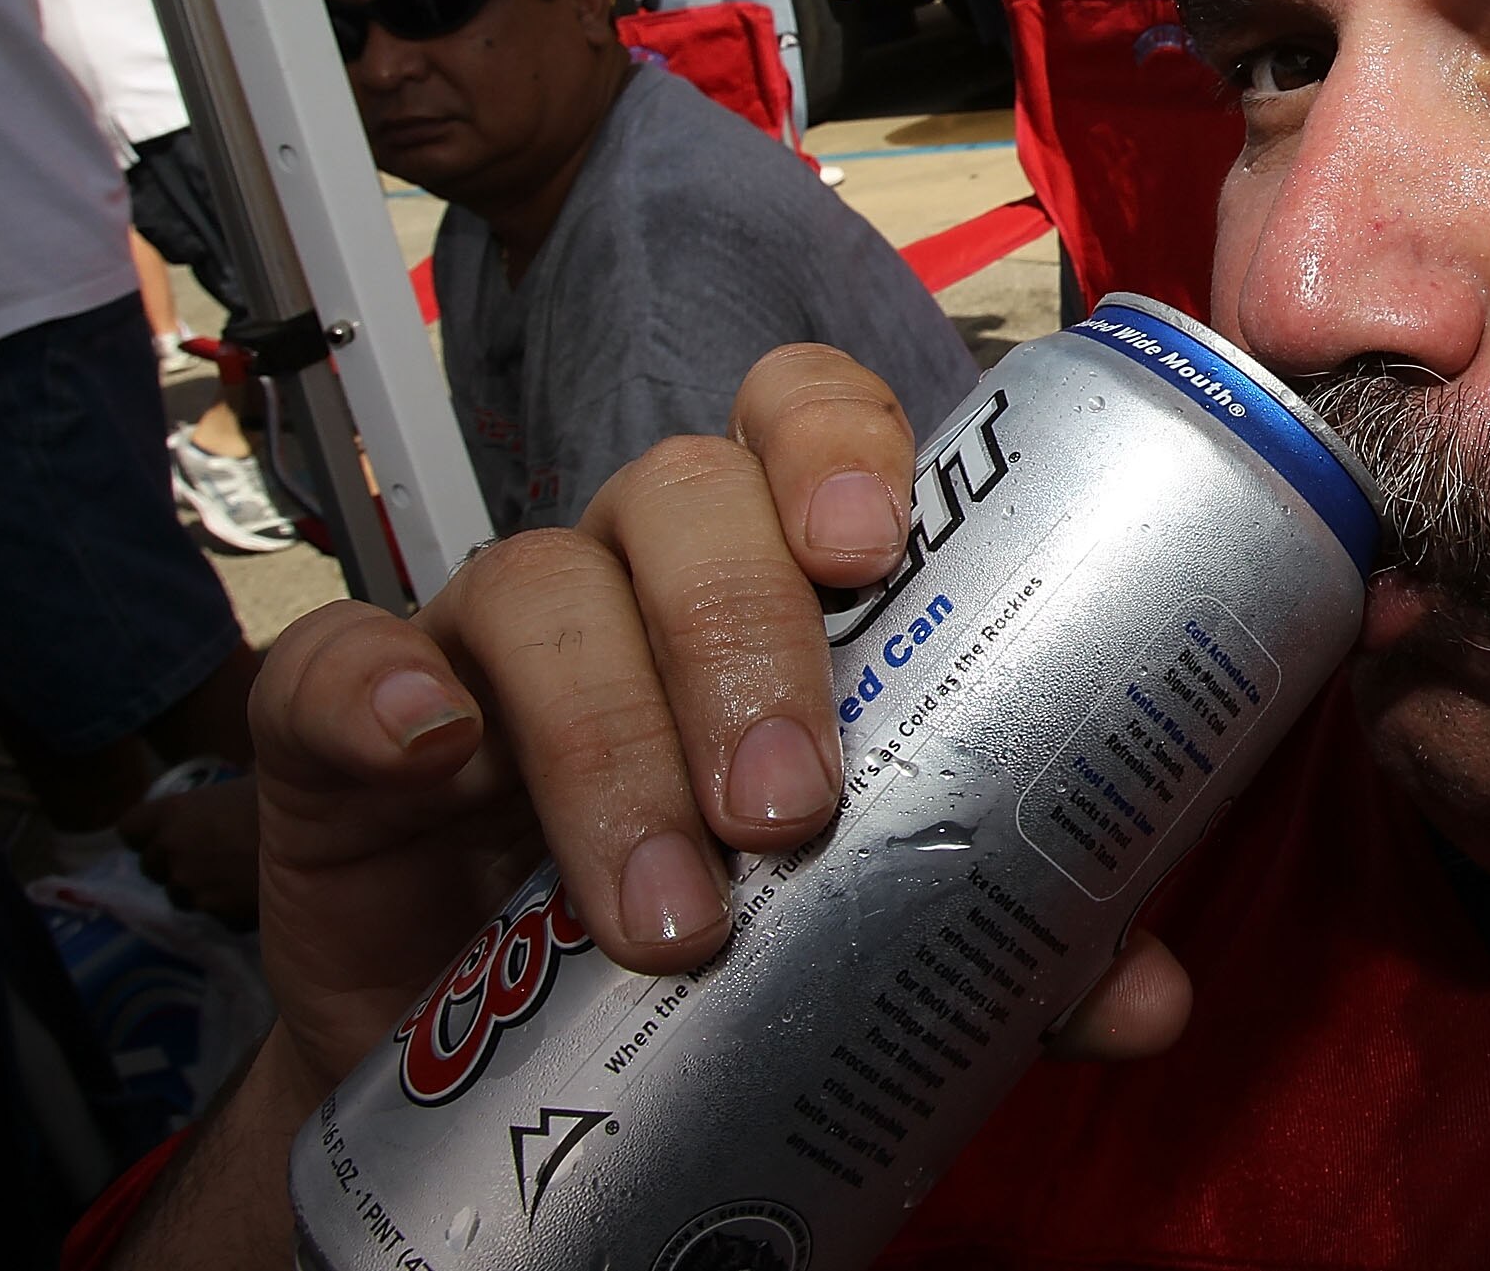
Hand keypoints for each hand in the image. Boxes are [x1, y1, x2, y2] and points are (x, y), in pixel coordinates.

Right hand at [245, 344, 1193, 1104]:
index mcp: (779, 575)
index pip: (811, 421)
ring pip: (541, 584)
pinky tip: (435, 754)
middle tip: (792, 807)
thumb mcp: (866, 929)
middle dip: (744, 639)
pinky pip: (342, 666)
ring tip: (667, 911)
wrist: (513, 1069)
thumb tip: (1147, 997)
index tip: (879, 544)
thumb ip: (1003, 933)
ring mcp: (490, 636)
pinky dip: (382, 694)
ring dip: (609, 737)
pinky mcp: (350, 727)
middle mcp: (637, 568)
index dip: (841, 446)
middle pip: (687, 497)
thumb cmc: (724, 937)